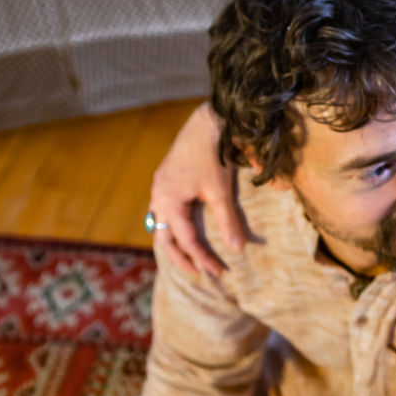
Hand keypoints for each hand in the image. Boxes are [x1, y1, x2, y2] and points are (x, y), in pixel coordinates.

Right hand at [149, 103, 244, 275]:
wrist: (206, 123)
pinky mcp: (165, 180)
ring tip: (190, 258)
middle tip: (200, 273)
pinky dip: (171, 227)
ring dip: (174, 243)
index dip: (202, 258)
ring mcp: (159, 187)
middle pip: (164, 238)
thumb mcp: (220, 191)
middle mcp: (158, 196)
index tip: (220, 271)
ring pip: (159, 225)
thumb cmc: (214, 156)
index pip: (185, 240)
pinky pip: (161, 212)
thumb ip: (227, 221)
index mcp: (168, 200)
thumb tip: (238, 250)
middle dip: (181, 258)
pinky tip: (182, 230)